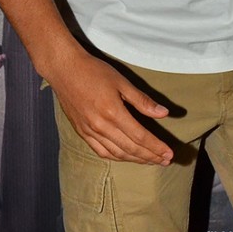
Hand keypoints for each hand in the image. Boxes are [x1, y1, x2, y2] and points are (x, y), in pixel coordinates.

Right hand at [54, 52, 173, 165]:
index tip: (169, 154)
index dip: (156, 147)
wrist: (63, 69)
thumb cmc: (93, 71)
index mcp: (112, 112)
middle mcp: (100, 126)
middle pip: (130, 148)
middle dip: (150, 157)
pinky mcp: (82, 132)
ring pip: (116, 153)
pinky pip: (101, 151)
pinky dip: (116, 157)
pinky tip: (127, 157)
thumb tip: (163, 113)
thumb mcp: (121, 82)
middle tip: (165, 161)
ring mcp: (89, 131)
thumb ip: (142, 101)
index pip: (140, 136)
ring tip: (150, 161)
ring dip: (135, 160)